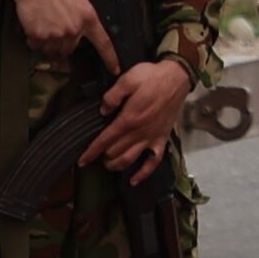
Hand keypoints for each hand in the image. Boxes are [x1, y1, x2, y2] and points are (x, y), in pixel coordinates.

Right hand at [12, 0, 109, 57]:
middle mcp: (74, 29)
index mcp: (88, 17)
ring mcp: (57, 34)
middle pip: (70, 49)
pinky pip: (37, 45)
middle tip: (55, 28)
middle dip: (63, 42)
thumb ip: (82, 15)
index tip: (115, 69)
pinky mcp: (39, 36)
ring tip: (43, 24)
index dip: (110, 58)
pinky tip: (33, 25)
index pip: (103, 42)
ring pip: (53, 50)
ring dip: (48, 43)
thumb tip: (81, 28)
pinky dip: (34, 39)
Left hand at [88, 57, 187, 179]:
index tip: (81, 161)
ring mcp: (151, 138)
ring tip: (108, 164)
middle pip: (115, 152)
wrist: (177, 78)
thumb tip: (102, 111)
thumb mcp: (128, 79)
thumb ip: (113, 96)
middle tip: (95, 154)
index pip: (105, 140)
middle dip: (102, 156)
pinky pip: (153, 162)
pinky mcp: (162, 139)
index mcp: (129, 118)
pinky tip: (133, 180)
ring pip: (130, 159)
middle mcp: (139, 132)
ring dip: (116, 165)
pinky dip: (143, 174)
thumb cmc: (151, 77)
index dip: (91, 152)